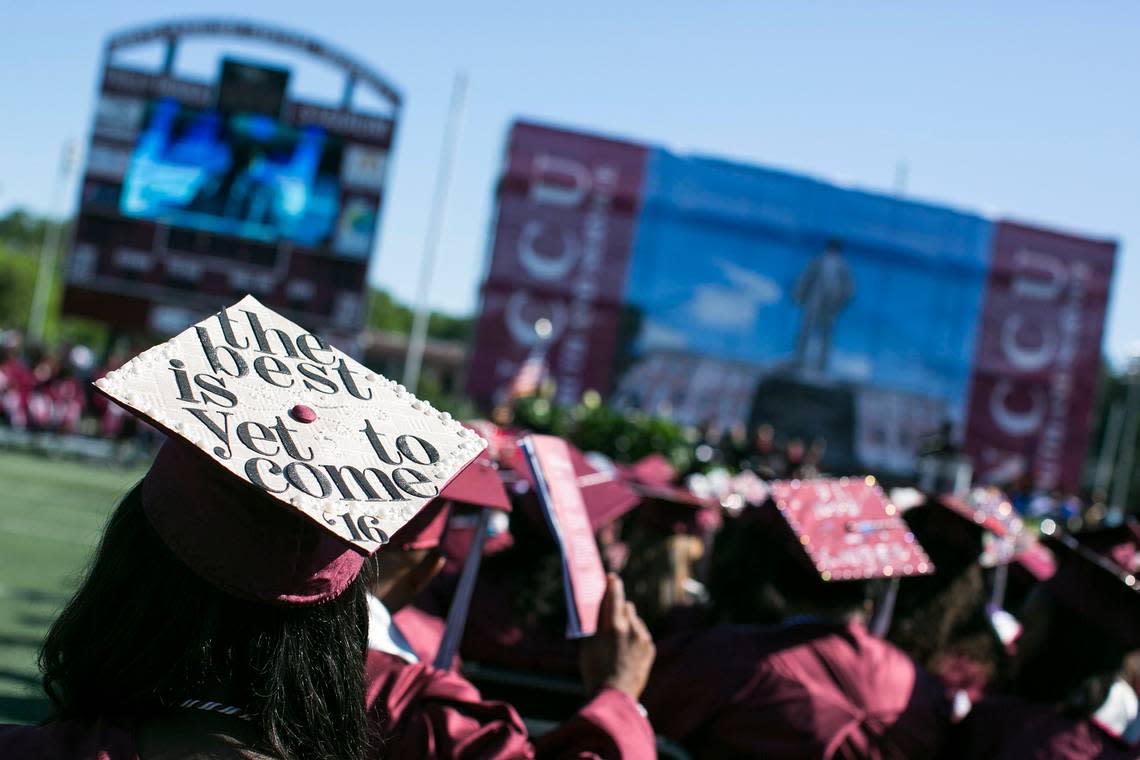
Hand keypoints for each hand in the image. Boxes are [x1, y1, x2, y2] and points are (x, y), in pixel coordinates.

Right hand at [579, 574, 655, 700]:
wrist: (615, 697)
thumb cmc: (595, 671)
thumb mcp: (587, 646)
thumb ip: (594, 626)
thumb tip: (597, 611)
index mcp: (612, 626)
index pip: (615, 595)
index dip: (614, 584)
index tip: (612, 577)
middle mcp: (630, 628)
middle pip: (626, 605)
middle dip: (619, 606)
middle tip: (611, 612)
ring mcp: (642, 638)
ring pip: (635, 619)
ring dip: (627, 622)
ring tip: (618, 638)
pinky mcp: (650, 648)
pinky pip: (642, 633)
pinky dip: (635, 636)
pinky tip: (626, 649)